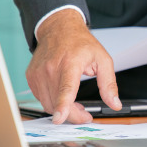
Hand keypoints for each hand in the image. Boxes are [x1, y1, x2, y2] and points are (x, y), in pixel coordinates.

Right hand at [27, 8, 121, 123]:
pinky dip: (53, 103)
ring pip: (48, 104)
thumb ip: (109, 84)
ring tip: (76, 104)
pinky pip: (42, 98)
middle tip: (85, 115)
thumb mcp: (103, 60)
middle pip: (58, 102)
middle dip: (73, 115)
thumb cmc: (80, 43)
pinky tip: (63, 97)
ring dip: (63, 111)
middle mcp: (51, 68)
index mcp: (71, 63)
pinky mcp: (31, 77)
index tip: (59, 118)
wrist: (59, 28)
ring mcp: (38, 73)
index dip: (63, 105)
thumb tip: (115, 104)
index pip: (66, 88)